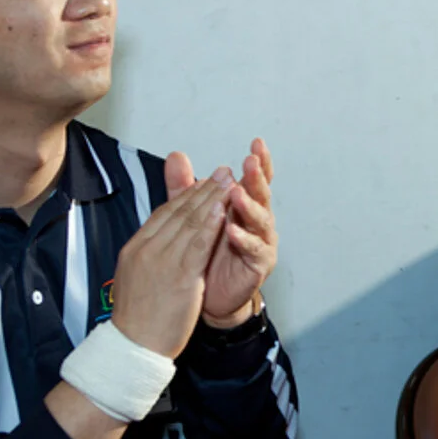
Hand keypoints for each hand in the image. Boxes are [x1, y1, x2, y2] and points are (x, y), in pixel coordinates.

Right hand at [109, 176, 229, 357]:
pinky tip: (224, 209)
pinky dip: (212, 223)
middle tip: (221, 171)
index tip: (202, 182)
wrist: (132, 346)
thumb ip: (149, 254)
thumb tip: (157, 241)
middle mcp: (147, 248)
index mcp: (136, 248)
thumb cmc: (137, 319)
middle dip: (202, 189)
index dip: (185, 196)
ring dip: (212, 198)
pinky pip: (198, 243)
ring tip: (228, 180)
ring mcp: (162, 260)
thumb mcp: (136, 277)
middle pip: (178, 212)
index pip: (163, 214)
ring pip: (190, 222)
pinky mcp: (179, 275)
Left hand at [165, 141, 278, 328]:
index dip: (259, 161)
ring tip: (237, 194)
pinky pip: (254, 250)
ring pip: (261, 220)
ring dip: (249, 205)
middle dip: (257, 178)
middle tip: (250, 162)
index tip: (256, 143)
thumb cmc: (206, 254)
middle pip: (261, 194)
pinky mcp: (259, 264)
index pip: (254, 179)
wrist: (208, 295)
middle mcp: (257, 220)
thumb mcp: (193, 216)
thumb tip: (176, 156)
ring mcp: (261, 242)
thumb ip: (185, 187)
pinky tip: (232, 232)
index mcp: (244, 206)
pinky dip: (243, 240)